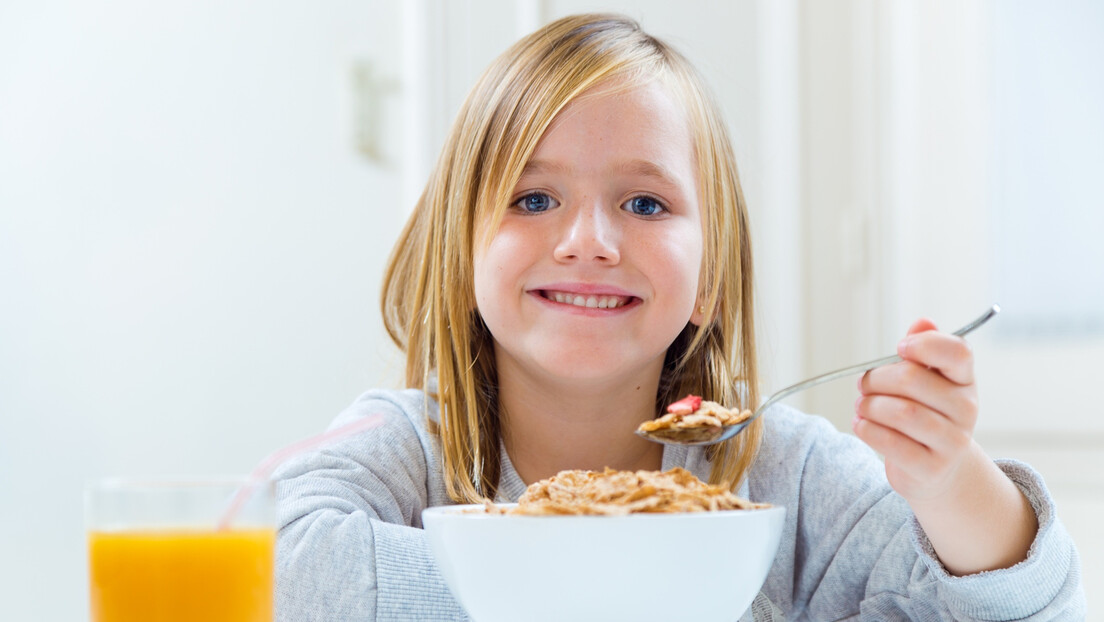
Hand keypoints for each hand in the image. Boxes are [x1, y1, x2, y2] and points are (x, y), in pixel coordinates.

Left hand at [853, 318, 979, 503]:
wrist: (937, 470)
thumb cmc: (925, 415)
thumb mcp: (927, 381)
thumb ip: (922, 350)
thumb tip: (922, 322)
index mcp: (964, 380)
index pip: (958, 352)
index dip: (924, 344)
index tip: (899, 349)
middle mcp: (966, 409)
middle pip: (912, 379)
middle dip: (876, 379)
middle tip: (862, 384)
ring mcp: (952, 441)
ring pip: (901, 412)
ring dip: (869, 406)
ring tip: (861, 406)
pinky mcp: (932, 468)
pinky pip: (892, 442)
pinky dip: (868, 430)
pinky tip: (861, 425)